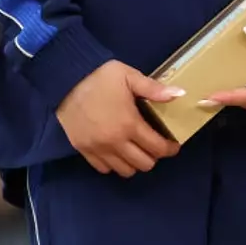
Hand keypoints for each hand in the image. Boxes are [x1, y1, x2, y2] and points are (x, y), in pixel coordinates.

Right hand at [56, 60, 182, 176]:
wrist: (66, 79)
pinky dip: (114, 164)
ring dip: (134, 163)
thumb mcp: (129, 76)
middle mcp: (115, 142)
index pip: (156, 147)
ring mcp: (98, 148)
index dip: (169, 148)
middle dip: (154, 156)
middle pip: (143, 164)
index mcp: (129, 124)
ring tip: (136, 150)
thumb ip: (154, 89)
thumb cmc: (100, 76)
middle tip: (154, 145)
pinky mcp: (83, 150)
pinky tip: (117, 152)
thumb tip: (179, 94)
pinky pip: (104, 168)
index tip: (173, 145)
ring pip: (124, 170)